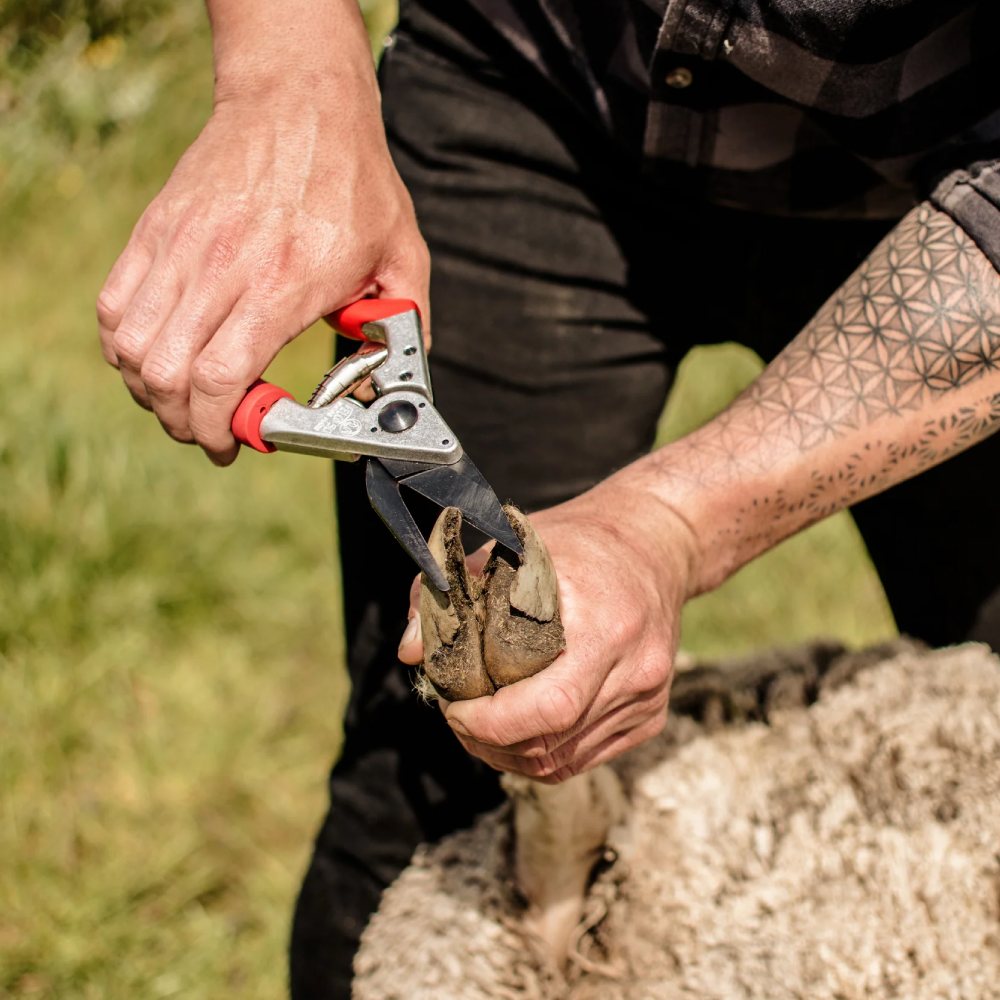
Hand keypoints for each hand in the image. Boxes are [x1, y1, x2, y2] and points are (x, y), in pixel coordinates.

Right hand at [97, 79, 428, 463]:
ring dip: (151, 391)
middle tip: (211, 431)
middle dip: (184, 423)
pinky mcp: (156, 230)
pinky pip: (114, 305)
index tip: (236, 443)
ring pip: (133, 347)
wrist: (298, 100)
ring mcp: (181, 248)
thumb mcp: (401, 252)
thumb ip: (405, 318)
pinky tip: (152, 357)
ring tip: (182, 401)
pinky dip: (123, 346)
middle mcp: (222, 269)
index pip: (222, 378)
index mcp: (283, 285)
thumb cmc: (352, 177)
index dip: (219, 427)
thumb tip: (408, 373)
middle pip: (167, 374)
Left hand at [398, 481, 698, 781]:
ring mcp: (648, 699)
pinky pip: (584, 758)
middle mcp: (637, 671)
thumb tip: (409, 650)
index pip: (548, 707)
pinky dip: (542, 752)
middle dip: (488, 742)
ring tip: (479, 723)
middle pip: (552, 744)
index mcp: (608, 626)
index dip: (489, 723)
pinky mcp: (651, 717)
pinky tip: (517, 727)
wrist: (657, 543)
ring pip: (564, 761)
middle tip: (456, 715)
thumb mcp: (515, 544)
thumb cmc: (582, 541)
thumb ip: (456, 587)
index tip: (452, 706)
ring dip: (510, 753)